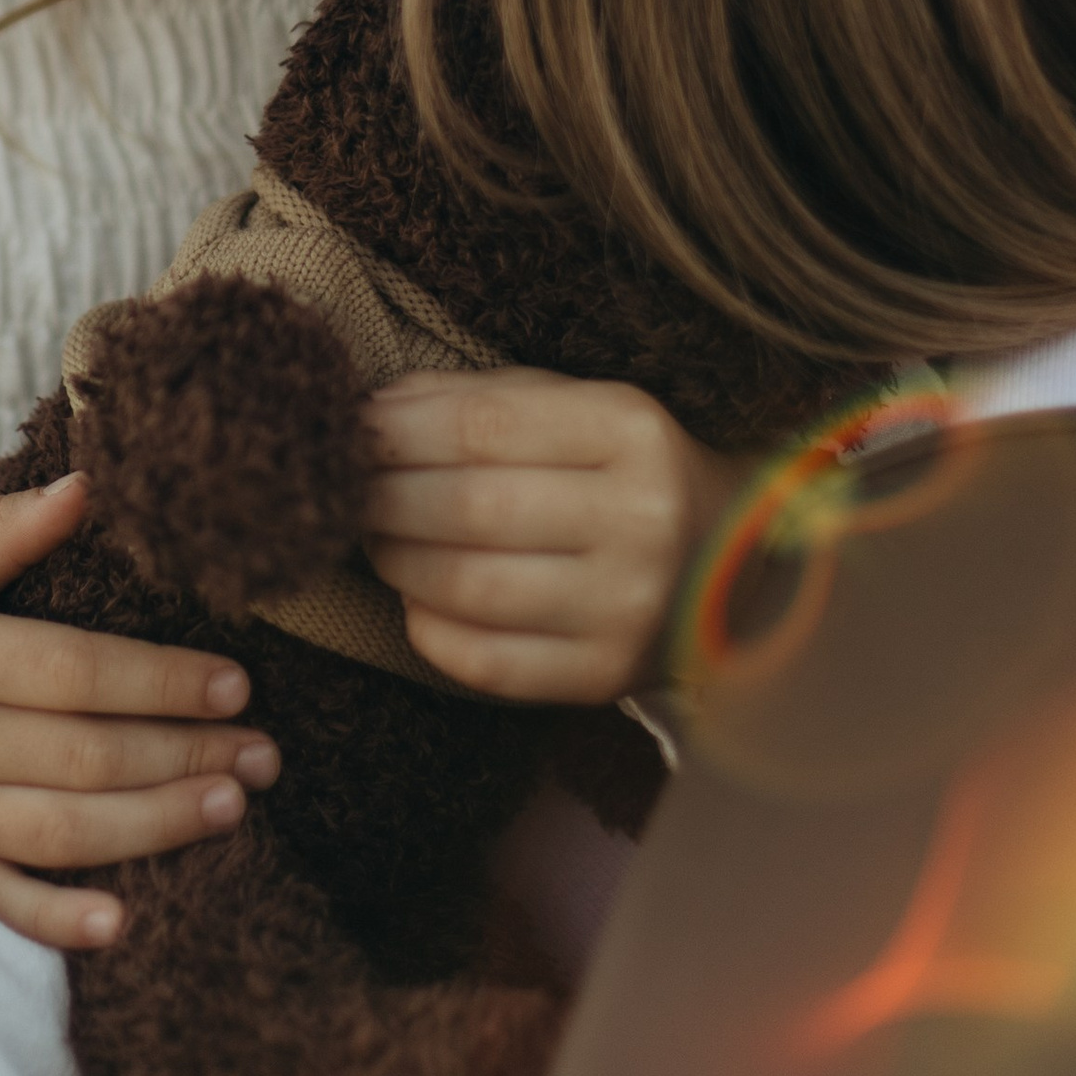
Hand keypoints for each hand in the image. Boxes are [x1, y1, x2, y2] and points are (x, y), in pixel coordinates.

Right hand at [0, 471, 278, 949]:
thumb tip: (89, 484)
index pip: (71, 671)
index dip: (159, 680)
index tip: (235, 682)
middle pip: (82, 755)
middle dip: (184, 756)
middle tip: (267, 754)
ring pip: (59, 831)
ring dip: (154, 825)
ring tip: (233, 808)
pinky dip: (54, 918)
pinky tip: (122, 921)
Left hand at [363, 369, 742, 700]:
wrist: (728, 564)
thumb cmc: (621, 471)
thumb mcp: (574, 407)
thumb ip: (479, 398)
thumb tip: (375, 409)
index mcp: (630, 432)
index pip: (484, 426)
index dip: (398, 431)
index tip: (350, 429)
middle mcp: (639, 520)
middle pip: (470, 508)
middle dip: (384, 497)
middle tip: (347, 490)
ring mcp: (627, 607)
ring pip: (469, 588)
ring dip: (397, 561)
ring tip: (377, 539)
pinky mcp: (606, 677)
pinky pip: (487, 662)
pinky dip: (429, 630)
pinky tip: (416, 600)